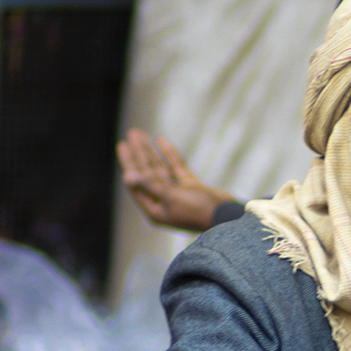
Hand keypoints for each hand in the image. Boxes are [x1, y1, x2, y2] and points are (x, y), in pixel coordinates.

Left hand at [117, 128, 235, 232]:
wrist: (227, 216)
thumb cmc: (199, 211)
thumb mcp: (172, 197)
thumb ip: (150, 185)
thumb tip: (127, 177)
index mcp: (156, 209)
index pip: (137, 183)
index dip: (129, 163)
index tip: (123, 145)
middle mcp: (164, 201)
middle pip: (147, 174)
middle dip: (139, 154)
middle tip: (132, 134)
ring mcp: (178, 194)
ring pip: (161, 170)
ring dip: (151, 152)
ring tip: (141, 134)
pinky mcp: (191, 188)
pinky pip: (177, 169)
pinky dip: (170, 156)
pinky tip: (161, 141)